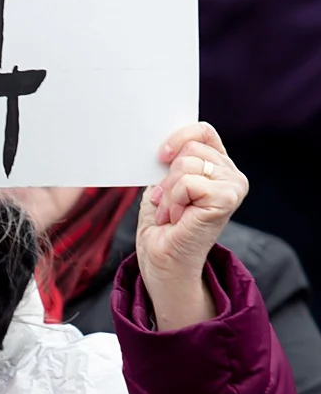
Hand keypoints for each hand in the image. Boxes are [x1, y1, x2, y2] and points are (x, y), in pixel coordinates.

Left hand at [136, 122, 248, 330]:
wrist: (162, 262)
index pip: (203, 132)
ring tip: (172, 213)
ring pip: (187, 164)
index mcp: (218, 168)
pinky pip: (188, 182)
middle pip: (190, 147)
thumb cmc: (162, 228)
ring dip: (168, 192)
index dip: (178, 137)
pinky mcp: (226, 198)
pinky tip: (177, 218)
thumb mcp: (163, 186)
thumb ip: (172, 163)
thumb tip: (165, 144)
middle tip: (167, 203)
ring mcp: (233, 187)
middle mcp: (232, 175)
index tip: (160, 155)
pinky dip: (173, 200)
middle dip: (167, 176)